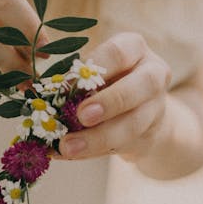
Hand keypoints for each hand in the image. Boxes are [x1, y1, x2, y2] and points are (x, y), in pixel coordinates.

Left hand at [58, 32, 171, 163]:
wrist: (141, 112)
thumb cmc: (107, 82)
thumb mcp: (96, 71)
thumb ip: (78, 80)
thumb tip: (46, 93)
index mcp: (134, 49)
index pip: (119, 52)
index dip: (97, 66)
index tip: (70, 83)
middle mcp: (153, 74)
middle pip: (142, 85)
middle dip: (110, 101)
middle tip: (82, 116)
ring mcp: (156, 106)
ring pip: (133, 123)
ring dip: (99, 138)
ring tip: (69, 147)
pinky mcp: (149, 135)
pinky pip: (123, 145)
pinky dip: (92, 152)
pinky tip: (70, 154)